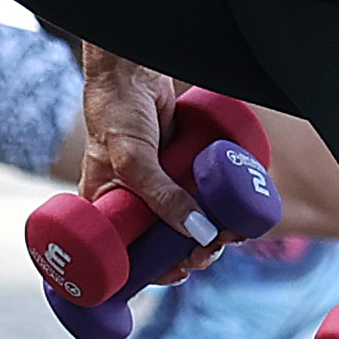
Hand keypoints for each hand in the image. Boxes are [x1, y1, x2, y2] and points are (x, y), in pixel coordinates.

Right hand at [74, 49, 220, 266]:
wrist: (133, 67)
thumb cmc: (114, 111)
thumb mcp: (133, 161)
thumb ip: (162, 196)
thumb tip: (199, 232)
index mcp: (107, 207)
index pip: (130, 254)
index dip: (156, 268)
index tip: (180, 272)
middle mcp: (133, 198)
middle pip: (164, 239)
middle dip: (190, 250)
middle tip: (210, 249)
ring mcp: (160, 181)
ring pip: (188, 218)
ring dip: (211, 229)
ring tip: (229, 231)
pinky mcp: (182, 163)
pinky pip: (201, 190)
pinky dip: (217, 202)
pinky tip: (232, 209)